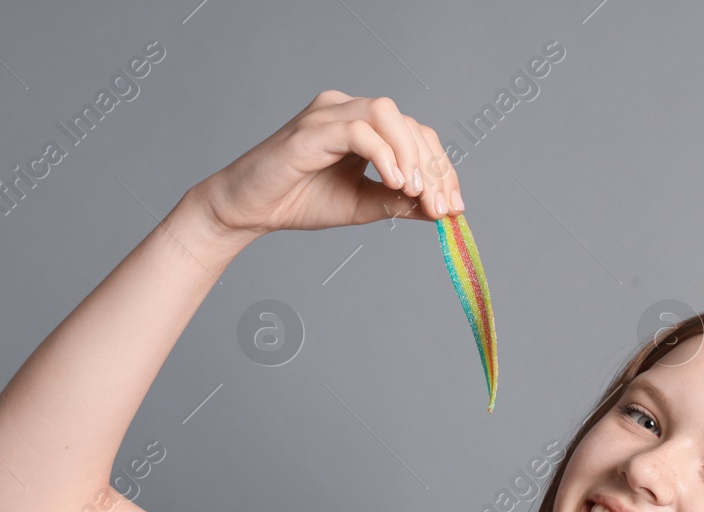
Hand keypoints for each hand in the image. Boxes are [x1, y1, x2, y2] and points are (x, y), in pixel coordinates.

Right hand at [191, 90, 464, 239]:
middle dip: (432, 167)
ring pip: (387, 114)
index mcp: (362, 124)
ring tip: (415, 192)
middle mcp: (347, 109)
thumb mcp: (362, 205)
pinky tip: (394, 183)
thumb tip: (440, 208)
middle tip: (440, 206)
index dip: (441, 168)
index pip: (416, 134)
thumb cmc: (299, 201)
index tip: (453, 206)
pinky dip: (383, 155)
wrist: (249, 210)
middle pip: (408, 122)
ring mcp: (328, 114)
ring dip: (410, 154)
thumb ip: (398, 202)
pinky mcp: (311, 129)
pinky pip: (358, 130)